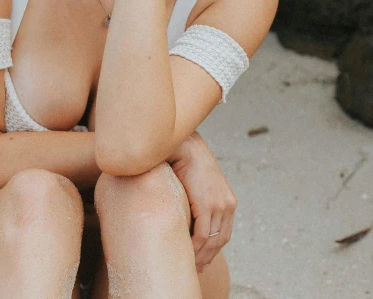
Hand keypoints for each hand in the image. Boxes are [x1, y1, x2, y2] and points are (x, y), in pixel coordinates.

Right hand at [169, 133, 236, 273]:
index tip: (203, 259)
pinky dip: (195, 247)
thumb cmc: (188, 161)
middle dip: (209, 256)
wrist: (186, 146)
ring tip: (190, 264)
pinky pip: (201, 234)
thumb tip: (190, 211)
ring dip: (201, 256)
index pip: (224, 233)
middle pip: (220, 240)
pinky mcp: (207, 205)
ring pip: (211, 241)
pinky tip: (187, 253)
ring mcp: (219, 205)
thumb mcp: (201, 183)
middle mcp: (228, 205)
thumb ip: (201, 198)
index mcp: (228, 201)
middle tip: (197, 268)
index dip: (214, 249)